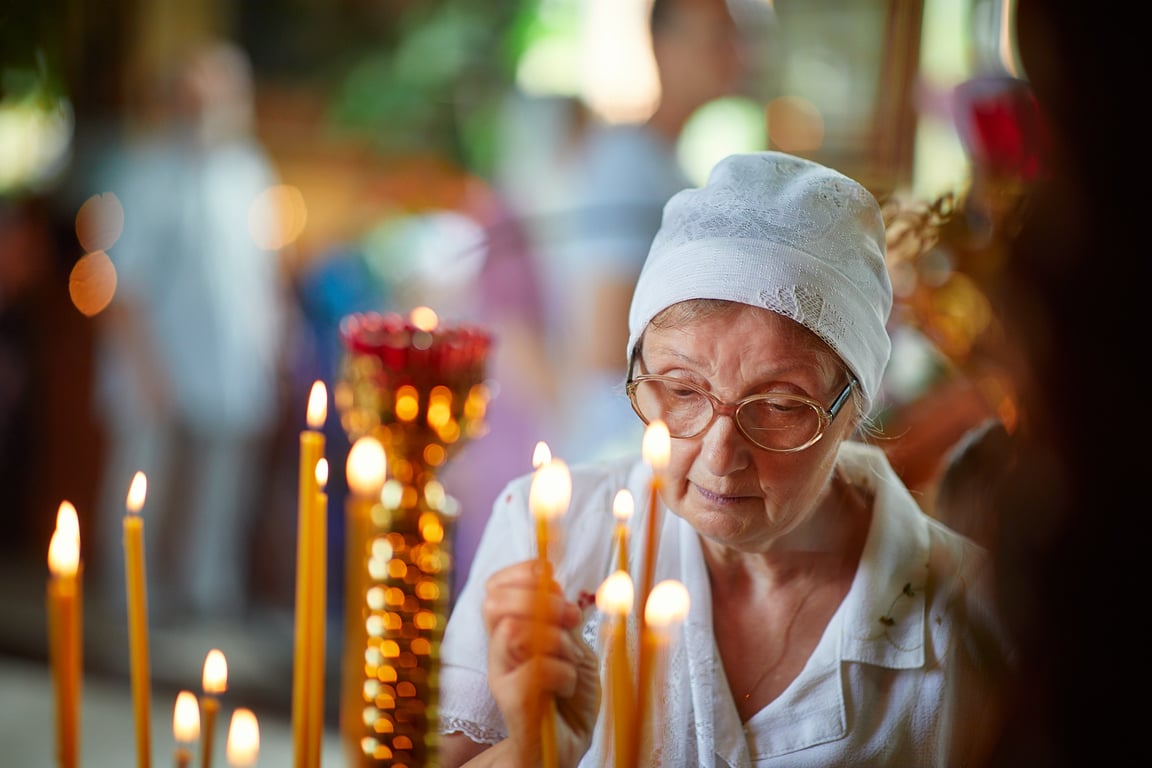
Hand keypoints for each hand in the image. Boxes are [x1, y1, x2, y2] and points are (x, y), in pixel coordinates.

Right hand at [482, 560, 600, 767]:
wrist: (566, 746)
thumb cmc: (568, 696)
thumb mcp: (572, 646)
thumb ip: (560, 618)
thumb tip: (551, 581)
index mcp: (510, 631)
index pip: (494, 587)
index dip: (521, 572)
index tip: (551, 577)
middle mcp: (499, 652)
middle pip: (494, 603)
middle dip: (538, 599)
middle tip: (570, 617)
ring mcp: (502, 678)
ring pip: (515, 632)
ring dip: (555, 638)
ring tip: (571, 656)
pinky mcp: (513, 705)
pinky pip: (535, 671)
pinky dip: (563, 672)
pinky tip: (567, 685)